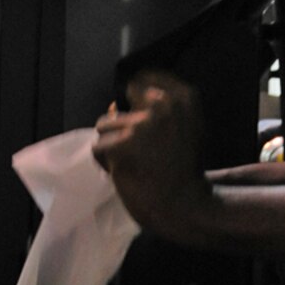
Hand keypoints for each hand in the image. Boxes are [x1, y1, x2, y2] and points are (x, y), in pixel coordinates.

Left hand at [92, 71, 212, 241]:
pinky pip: (98, 148)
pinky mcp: (121, 146)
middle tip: (141, 152)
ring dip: (112, 145)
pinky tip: (125, 173)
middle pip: (120, 105)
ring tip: (132, 162)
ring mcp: (141, 125)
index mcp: (185, 97)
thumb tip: (114, 102)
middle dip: (124, 127)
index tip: (142, 122)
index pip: (142, 79)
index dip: (135, 101)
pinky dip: (106, 163)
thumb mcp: (186, 127)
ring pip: (105, 126)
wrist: (186, 205)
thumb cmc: (184, 169)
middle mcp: (163, 104)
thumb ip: (158, 109)